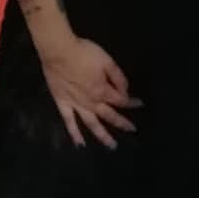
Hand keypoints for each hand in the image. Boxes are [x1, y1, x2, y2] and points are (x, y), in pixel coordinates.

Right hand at [39, 35, 143, 149]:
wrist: (59, 51)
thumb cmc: (84, 53)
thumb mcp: (107, 61)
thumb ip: (118, 77)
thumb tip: (125, 92)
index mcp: (103, 91)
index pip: (121, 100)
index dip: (131, 102)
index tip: (139, 103)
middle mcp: (92, 102)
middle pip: (110, 115)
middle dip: (122, 122)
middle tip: (132, 130)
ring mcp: (77, 105)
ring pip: (92, 124)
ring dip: (103, 136)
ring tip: (112, 146)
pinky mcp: (63, 104)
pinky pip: (69, 122)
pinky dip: (75, 134)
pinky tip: (80, 144)